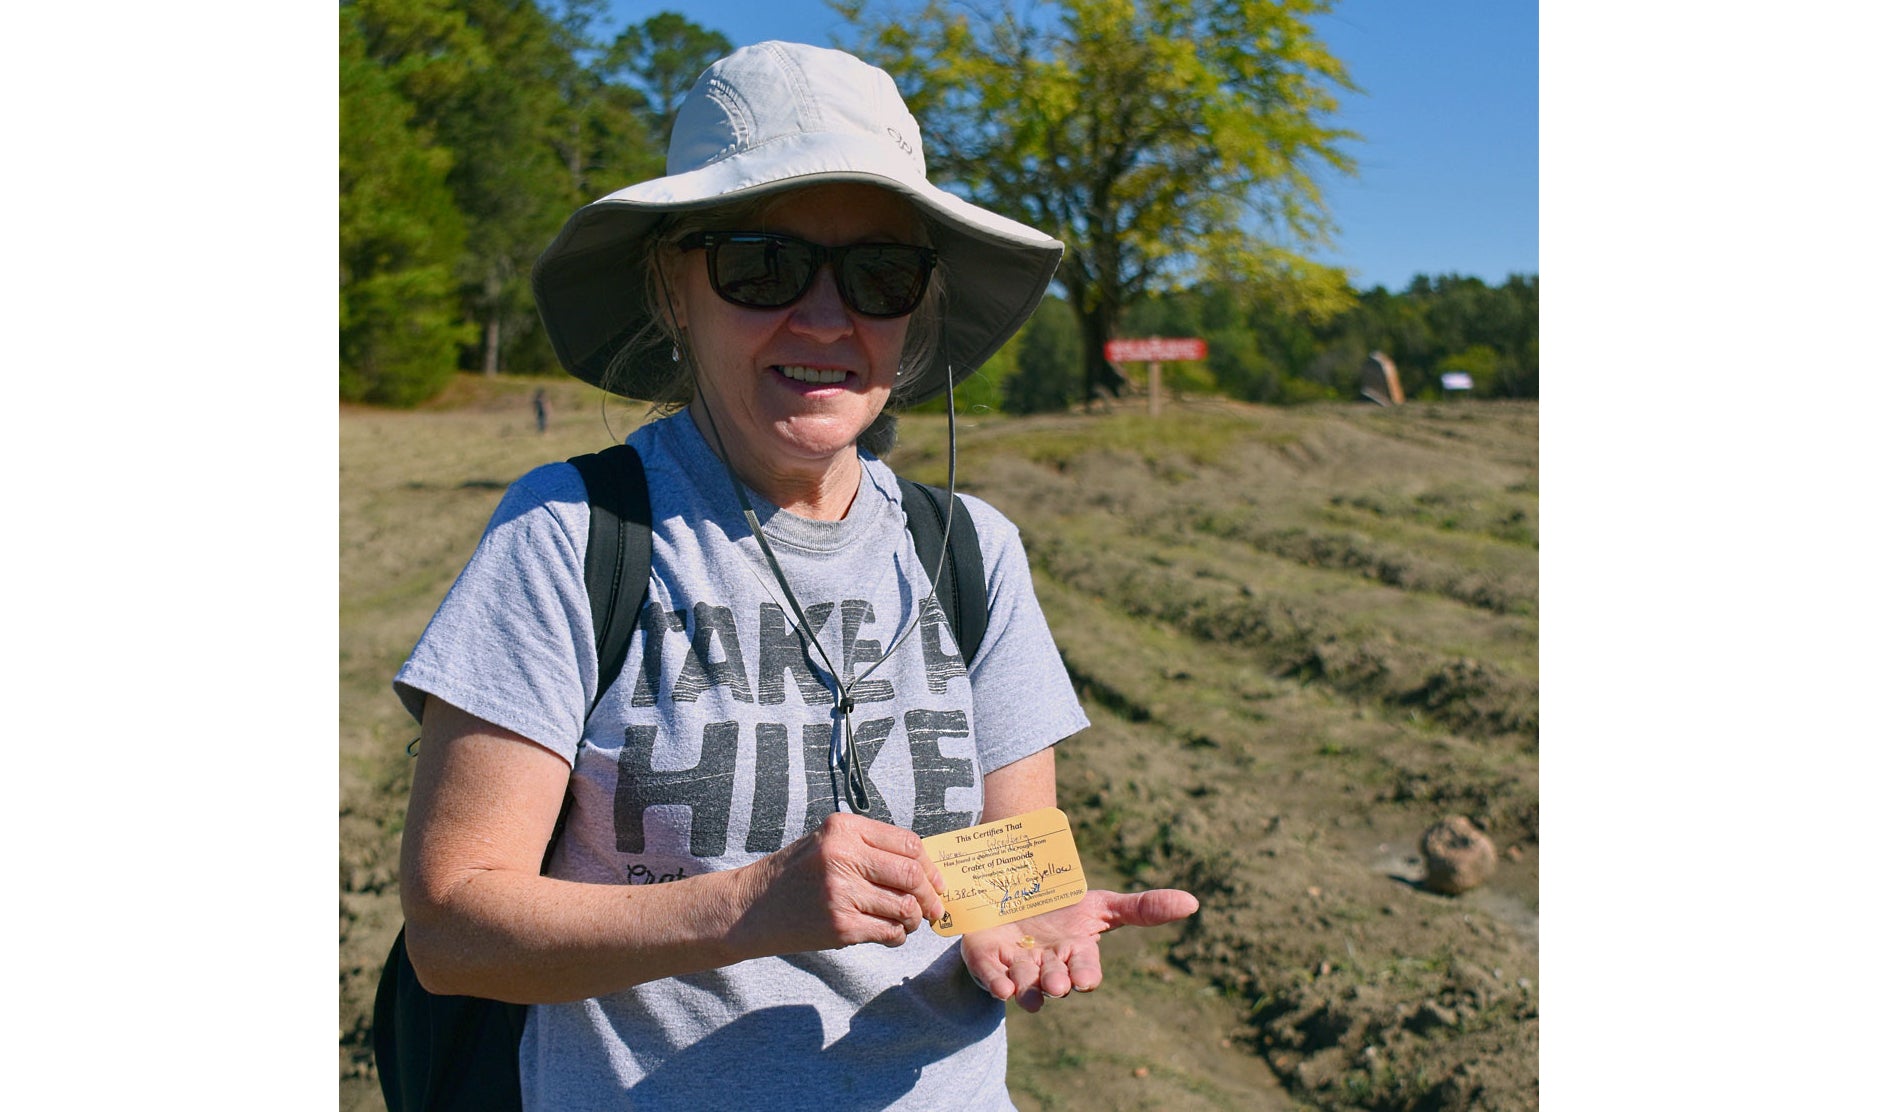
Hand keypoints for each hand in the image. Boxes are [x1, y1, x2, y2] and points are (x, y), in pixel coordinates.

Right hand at [732, 813, 947, 956]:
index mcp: (844, 829)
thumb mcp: (827, 843)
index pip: (908, 843)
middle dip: (930, 896)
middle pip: (911, 875)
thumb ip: (870, 848)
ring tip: (907, 922)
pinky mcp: (840, 926)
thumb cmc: (795, 875)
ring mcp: (842, 893)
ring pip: (905, 907)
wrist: (750, 908)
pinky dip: (897, 936)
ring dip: (914, 919)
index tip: (937, 882)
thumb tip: (925, 870)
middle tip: (934, 908)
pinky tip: (888, 933)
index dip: (930, 866)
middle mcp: (843, 856)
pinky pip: (889, 932)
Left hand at [959, 888, 1198, 1012]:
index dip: (1084, 976)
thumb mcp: (1101, 902)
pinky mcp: (986, 960)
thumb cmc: (1063, 903)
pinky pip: (989, 976)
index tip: (1084, 981)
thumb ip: (1143, 908)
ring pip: (1023, 983)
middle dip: (1056, 983)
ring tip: (1026, 991)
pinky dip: (995, 982)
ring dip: (1026, 988)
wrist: (1015, 887)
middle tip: (1058, 984)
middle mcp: (1047, 965)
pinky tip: (1000, 988)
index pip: (1084, 970)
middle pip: (1053, 980)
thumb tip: (1194, 902)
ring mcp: (1015, 964)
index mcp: (1076, 954)